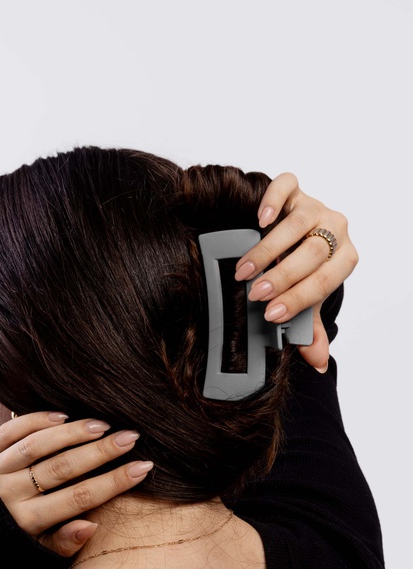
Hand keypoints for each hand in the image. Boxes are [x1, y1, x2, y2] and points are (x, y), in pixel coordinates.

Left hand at [0, 411, 151, 557]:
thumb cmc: (4, 539)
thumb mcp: (31, 551)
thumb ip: (62, 543)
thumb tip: (93, 525)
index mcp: (26, 521)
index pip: (78, 498)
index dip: (113, 483)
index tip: (142, 468)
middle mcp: (10, 493)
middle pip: (62, 468)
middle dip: (101, 452)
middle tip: (132, 438)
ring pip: (38, 446)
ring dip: (71, 433)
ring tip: (102, 426)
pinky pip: (12, 431)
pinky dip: (37, 421)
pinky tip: (63, 416)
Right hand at [234, 173, 357, 371]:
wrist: (296, 237)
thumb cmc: (301, 271)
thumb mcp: (305, 299)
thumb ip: (310, 328)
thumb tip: (317, 362)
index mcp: (344, 258)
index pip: (325, 280)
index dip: (298, 299)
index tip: (271, 314)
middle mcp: (335, 229)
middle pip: (313, 252)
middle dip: (283, 277)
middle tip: (256, 294)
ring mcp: (315, 207)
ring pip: (298, 223)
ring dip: (268, 250)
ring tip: (244, 270)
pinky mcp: (295, 190)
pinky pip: (288, 187)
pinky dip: (274, 201)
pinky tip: (260, 219)